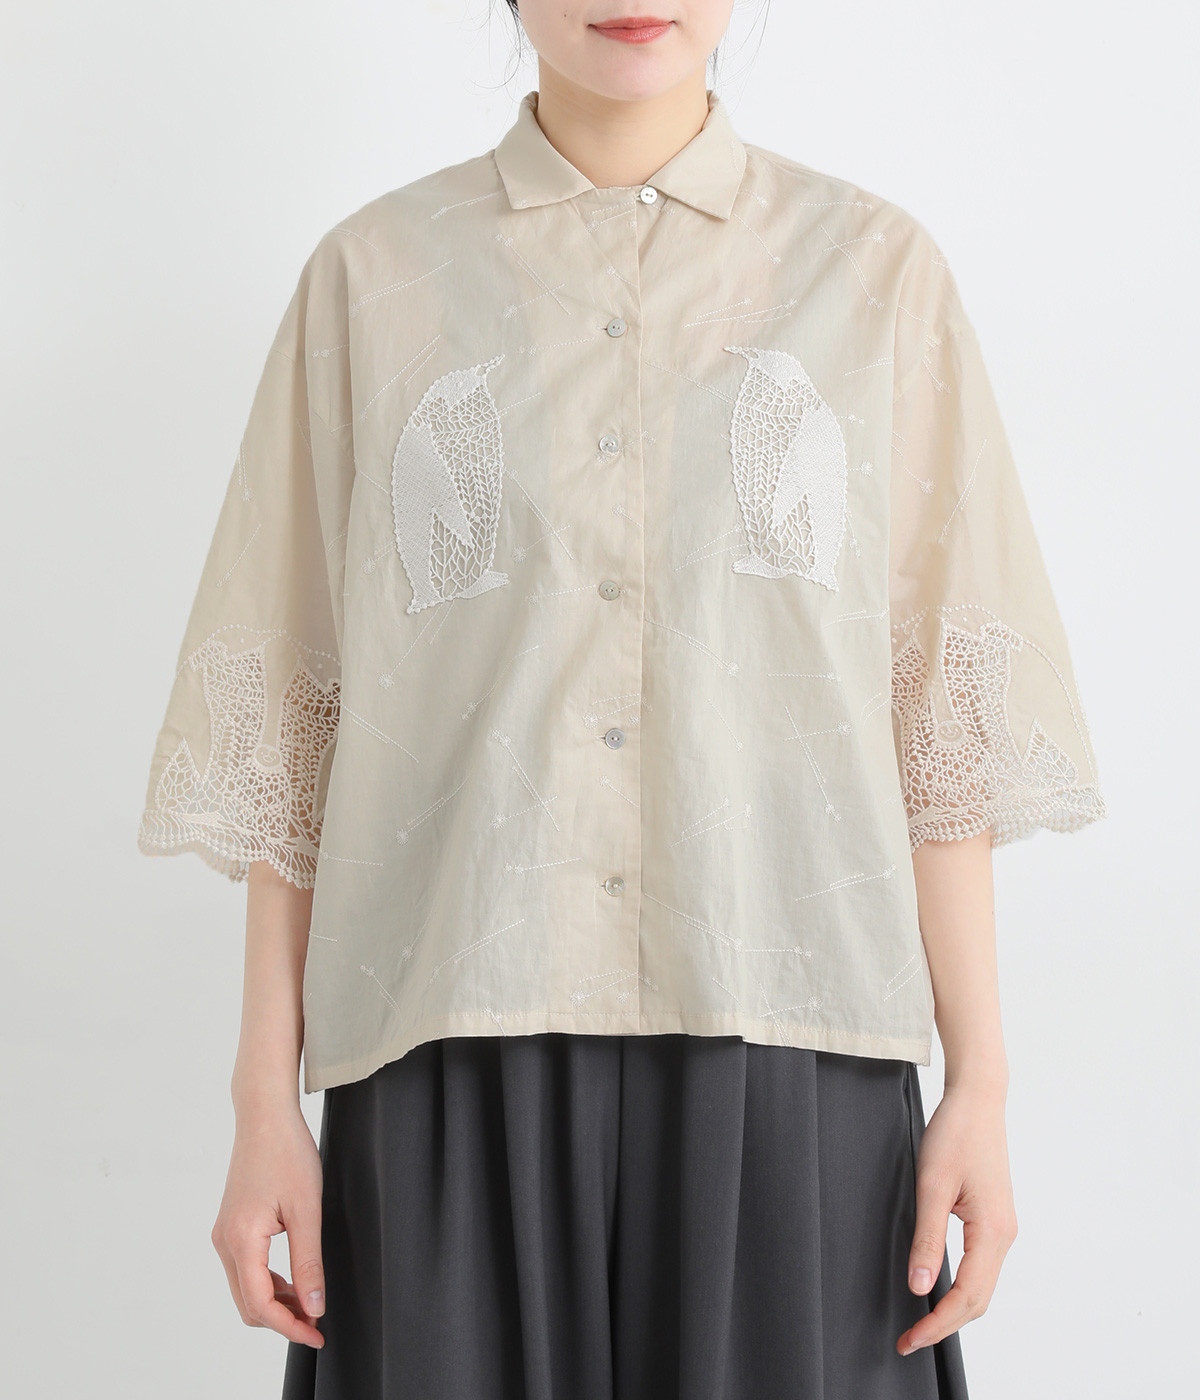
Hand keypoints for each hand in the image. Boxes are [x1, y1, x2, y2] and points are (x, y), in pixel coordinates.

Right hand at [210, 1103, 326, 1348]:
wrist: (264, 1115)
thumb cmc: (287, 1152)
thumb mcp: (307, 1209)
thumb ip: (309, 1262)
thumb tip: (313, 1307)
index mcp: (241, 1240)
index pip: (260, 1304)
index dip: (289, 1327)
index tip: (317, 1334)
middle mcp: (224, 1241)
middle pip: (248, 1304)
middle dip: (282, 1321)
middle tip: (317, 1323)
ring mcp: (225, 1233)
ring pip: (245, 1289)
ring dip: (276, 1303)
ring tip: (310, 1303)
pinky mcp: (231, 1225)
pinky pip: (245, 1269)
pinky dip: (268, 1283)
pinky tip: (294, 1279)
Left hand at [897, 1081, 1017, 1355]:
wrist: (978, 1099)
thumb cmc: (955, 1133)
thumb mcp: (932, 1185)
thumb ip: (927, 1238)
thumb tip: (920, 1286)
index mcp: (992, 1231)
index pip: (967, 1296)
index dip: (938, 1324)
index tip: (910, 1340)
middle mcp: (1005, 1235)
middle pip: (979, 1300)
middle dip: (945, 1324)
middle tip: (908, 1339)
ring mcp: (1003, 1228)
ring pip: (982, 1286)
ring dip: (954, 1308)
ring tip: (920, 1321)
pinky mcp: (995, 1219)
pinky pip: (982, 1267)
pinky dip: (962, 1287)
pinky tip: (938, 1287)